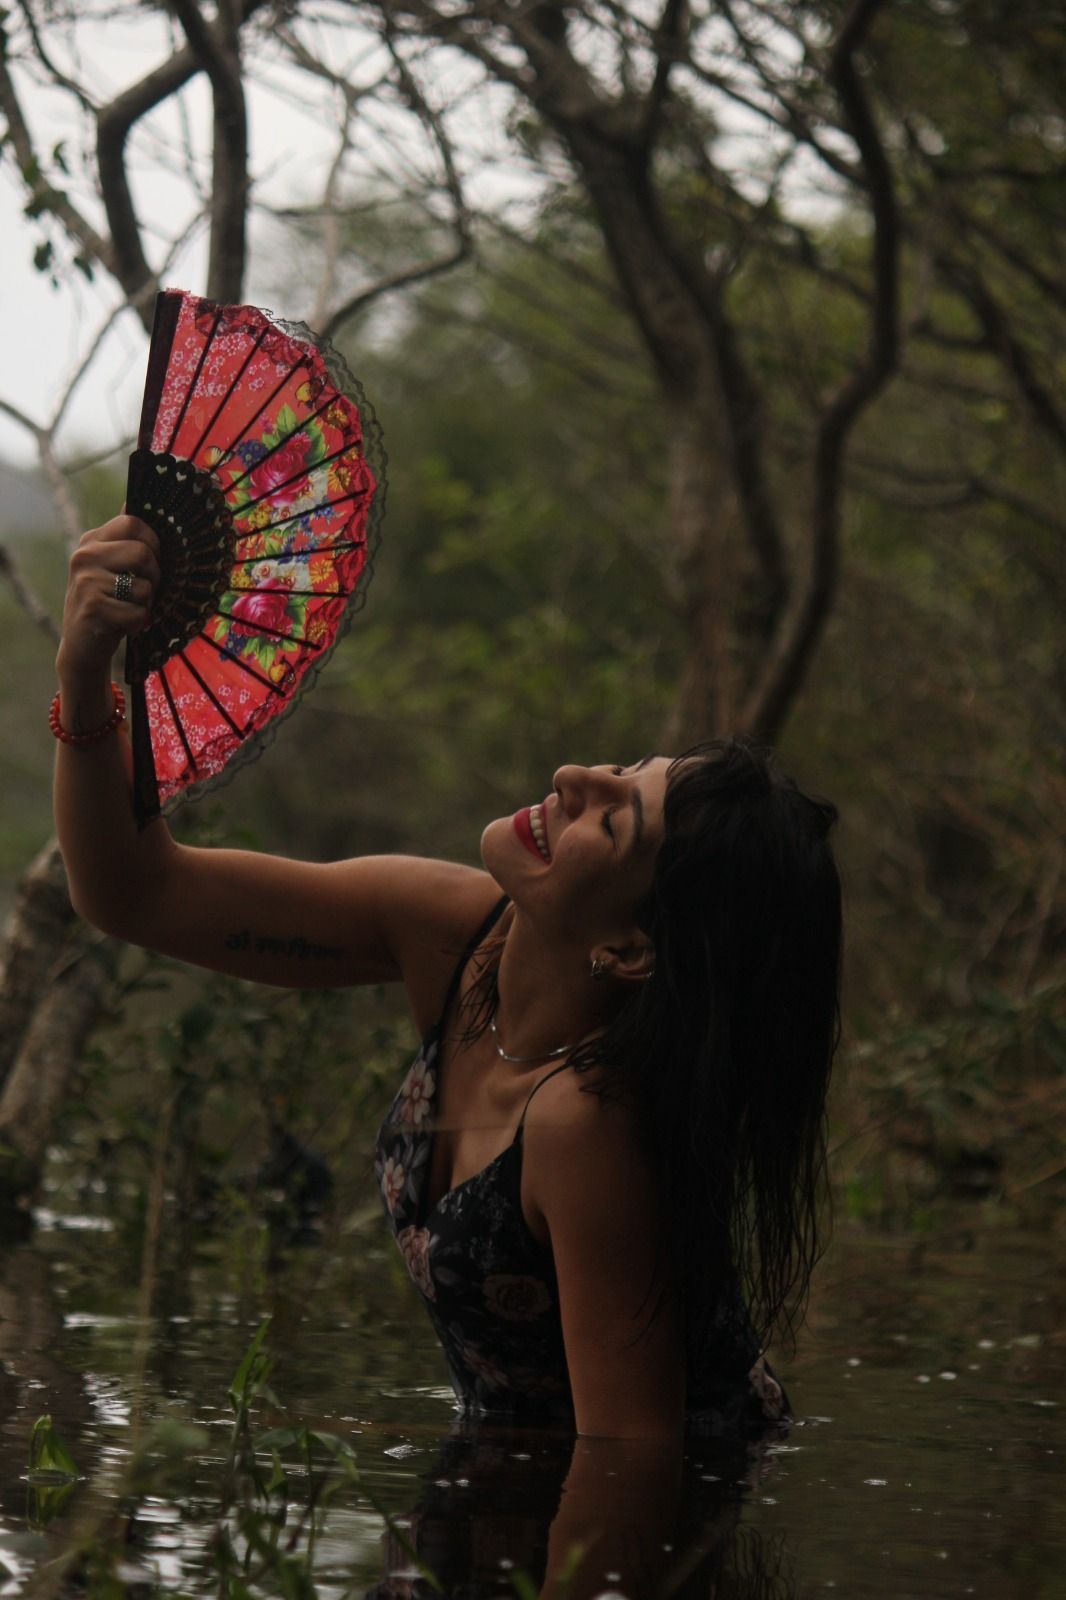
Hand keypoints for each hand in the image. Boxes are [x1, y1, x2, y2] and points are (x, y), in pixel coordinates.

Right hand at [57, 512, 161, 681]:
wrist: (82, 647)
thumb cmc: (107, 603)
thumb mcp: (112, 567)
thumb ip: (123, 539)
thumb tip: (131, 500)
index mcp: (91, 541)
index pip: (132, 522)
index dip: (153, 543)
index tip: (150, 563)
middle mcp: (84, 556)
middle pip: (143, 553)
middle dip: (154, 577)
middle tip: (144, 592)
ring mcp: (86, 582)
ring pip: (144, 587)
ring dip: (146, 605)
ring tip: (129, 609)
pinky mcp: (92, 608)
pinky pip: (138, 613)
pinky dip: (138, 624)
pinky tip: (122, 626)